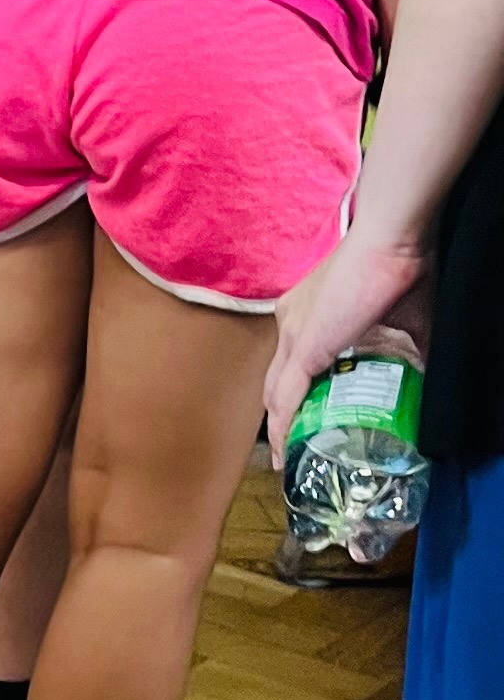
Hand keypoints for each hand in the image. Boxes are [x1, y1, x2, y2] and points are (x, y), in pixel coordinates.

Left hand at [265, 231, 432, 465]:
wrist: (392, 240)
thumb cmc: (402, 269)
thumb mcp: (406, 321)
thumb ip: (408, 350)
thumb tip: (422, 373)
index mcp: (309, 312)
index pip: (293, 361)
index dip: (296, 392)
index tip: (305, 418)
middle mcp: (292, 322)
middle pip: (278, 380)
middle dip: (282, 417)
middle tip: (292, 449)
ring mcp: (293, 334)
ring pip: (277, 393)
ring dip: (280, 428)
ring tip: (286, 459)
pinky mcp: (303, 346)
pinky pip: (286, 397)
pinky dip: (283, 426)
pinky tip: (284, 450)